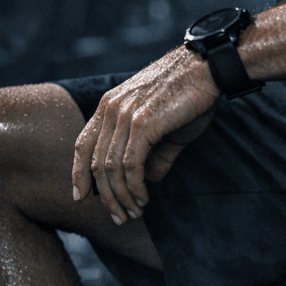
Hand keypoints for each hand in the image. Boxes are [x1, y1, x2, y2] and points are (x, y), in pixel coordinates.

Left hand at [71, 45, 220, 224]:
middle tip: (119, 217)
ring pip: (111, 169)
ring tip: (134, 212)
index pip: (83, 144)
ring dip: (121, 197)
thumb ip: (154, 152)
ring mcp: (125, 114)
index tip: (80, 197)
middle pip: (96, 163)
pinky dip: (135, 187)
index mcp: (110, 104)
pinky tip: (143, 198)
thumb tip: (147, 179)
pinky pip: (130, 166)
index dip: (78, 173)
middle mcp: (111, 108)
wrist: (207, 68)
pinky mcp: (142, 123)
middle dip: (106, 196)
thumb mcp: (164, 125)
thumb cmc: (190, 94)